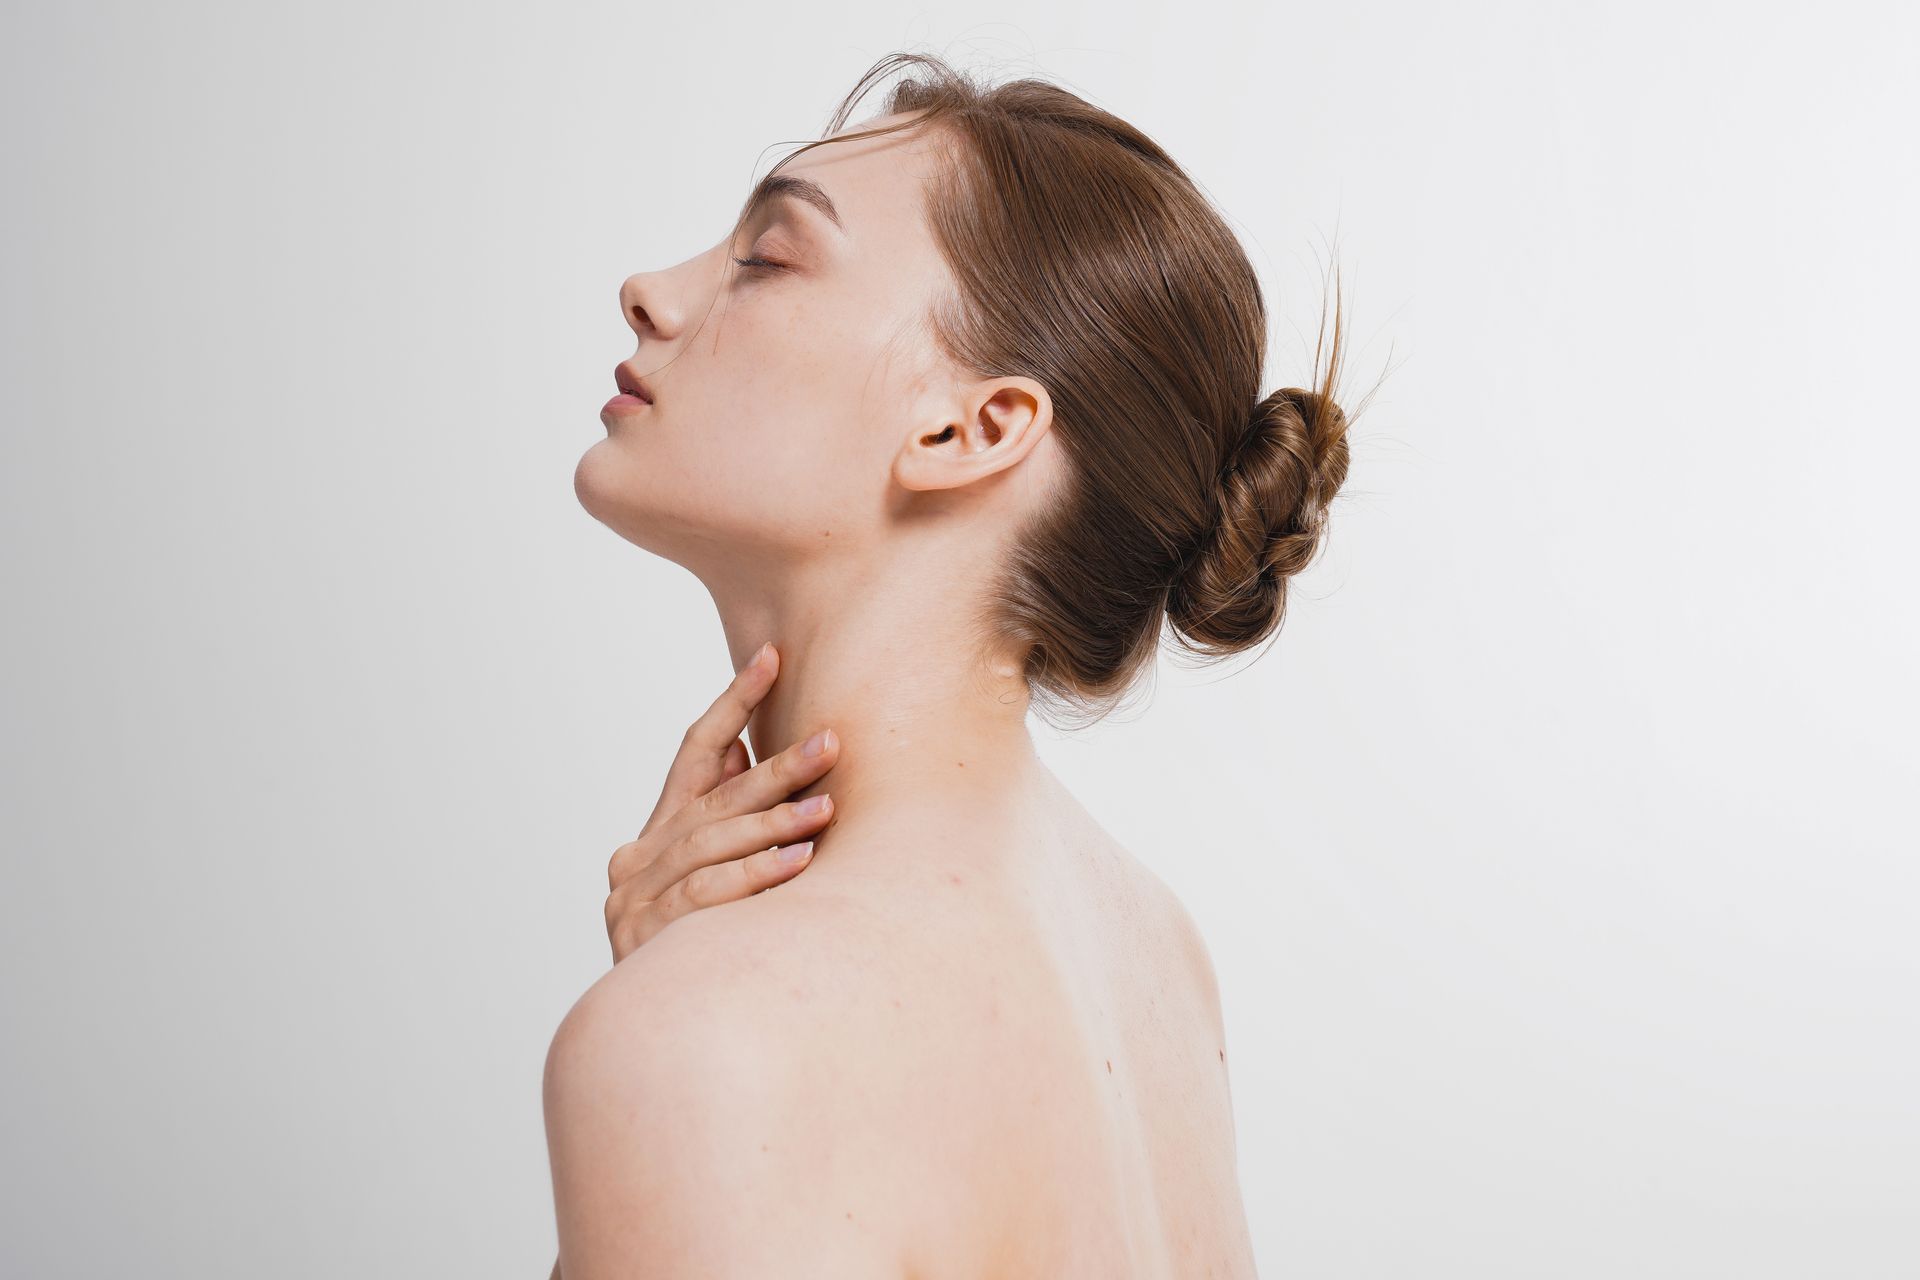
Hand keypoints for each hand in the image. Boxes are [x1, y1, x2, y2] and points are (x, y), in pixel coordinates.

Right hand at [602, 642, 838, 963]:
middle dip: (778, 768)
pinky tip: (797, 864)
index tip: (772, 656)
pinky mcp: (646, 934)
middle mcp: (640, 858)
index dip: (734, 703)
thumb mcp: (710, 880)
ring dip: (773, 824)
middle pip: (717, 799)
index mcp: (657, 834)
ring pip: (713, 844)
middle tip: (832, 742)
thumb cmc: (697, 949)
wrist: (646, 1032)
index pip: (696, 751)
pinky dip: (754, 877)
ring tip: (825, 810)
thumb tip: (755, 755)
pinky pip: (708, 896)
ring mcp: (637, 897)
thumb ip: (725, 822)